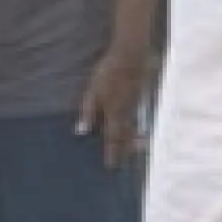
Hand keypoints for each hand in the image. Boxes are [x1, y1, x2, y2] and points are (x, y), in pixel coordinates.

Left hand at [76, 48, 150, 167]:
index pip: (112, 137)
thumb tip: (82, 131)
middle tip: (124, 164)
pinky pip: (136, 116)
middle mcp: (127, 112)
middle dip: (125, 150)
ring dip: (131, 140)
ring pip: (133, 126)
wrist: (131, 55)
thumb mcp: (93, 91)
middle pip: (126, 135)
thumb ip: (89, 110)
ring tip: (132, 151)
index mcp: (114, 112)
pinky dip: (136, 126)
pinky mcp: (139, 96)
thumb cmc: (109, 72)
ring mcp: (135, 104)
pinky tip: (136, 128)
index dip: (112, 152)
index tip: (111, 166)